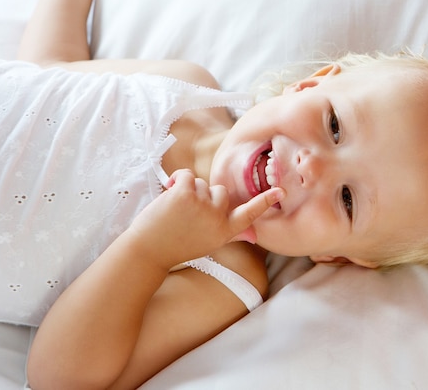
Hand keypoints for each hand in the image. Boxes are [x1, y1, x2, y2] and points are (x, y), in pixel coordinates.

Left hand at [128, 169, 284, 269]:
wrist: (148, 252)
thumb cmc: (175, 246)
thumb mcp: (208, 242)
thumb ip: (229, 231)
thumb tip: (251, 234)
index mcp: (225, 232)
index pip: (249, 215)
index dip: (265, 202)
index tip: (280, 191)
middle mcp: (217, 219)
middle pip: (220, 191)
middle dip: (204, 196)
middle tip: (186, 215)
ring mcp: (202, 205)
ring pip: (201, 183)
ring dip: (187, 190)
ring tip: (174, 211)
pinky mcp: (185, 193)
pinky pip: (186, 174)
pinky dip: (175, 179)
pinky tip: (168, 192)